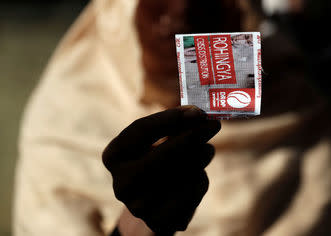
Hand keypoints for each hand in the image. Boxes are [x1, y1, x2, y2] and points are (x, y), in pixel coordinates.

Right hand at [103, 106, 220, 233]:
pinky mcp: (160, 222)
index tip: (195, 111)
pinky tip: (199, 173)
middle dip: (192, 138)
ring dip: (199, 157)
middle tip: (214, 125)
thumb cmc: (158, 161)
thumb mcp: (160, 141)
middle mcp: (122, 183)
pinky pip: (189, 195)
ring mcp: (139, 206)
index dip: (170, 119)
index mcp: (114, 156)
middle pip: (161, 156)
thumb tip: (199, 114)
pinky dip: (199, 180)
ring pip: (179, 176)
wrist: (152, 204)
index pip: (140, 131)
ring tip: (208, 149)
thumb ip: (176, 126)